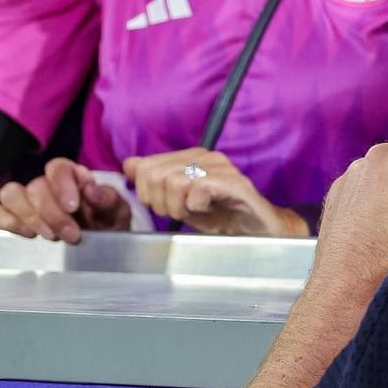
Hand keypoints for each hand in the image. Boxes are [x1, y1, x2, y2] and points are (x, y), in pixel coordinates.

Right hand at [0, 158, 130, 241]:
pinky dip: (6, 221)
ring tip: (50, 236)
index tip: (73, 207)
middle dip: (52, 214)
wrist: (102, 248)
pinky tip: (27, 234)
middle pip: (35, 187)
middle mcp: (47, 185)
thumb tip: (90, 187)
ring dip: (28, 217)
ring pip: (10, 194)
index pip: (57, 167)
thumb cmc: (109, 225)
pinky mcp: (12, 217)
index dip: (62, 185)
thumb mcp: (118, 213)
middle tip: (71, 235)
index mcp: (73, 177)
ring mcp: (26, 200)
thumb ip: (107, 198)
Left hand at [124, 149, 300, 235]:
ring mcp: (221, 168)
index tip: (166, 206)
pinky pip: (197, 189)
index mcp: (191, 156)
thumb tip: (129, 163)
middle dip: (160, 202)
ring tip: (194, 212)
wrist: (258, 231)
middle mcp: (206, 156)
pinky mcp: (234, 183)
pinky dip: (195, 206)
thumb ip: (155, 182)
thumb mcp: (180, 201)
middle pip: (155, 174)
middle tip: (180, 212)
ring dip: (178, 206)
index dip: (146, 192)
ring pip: (173, 181)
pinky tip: (207, 209)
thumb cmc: (220, 216)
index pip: (145, 166)